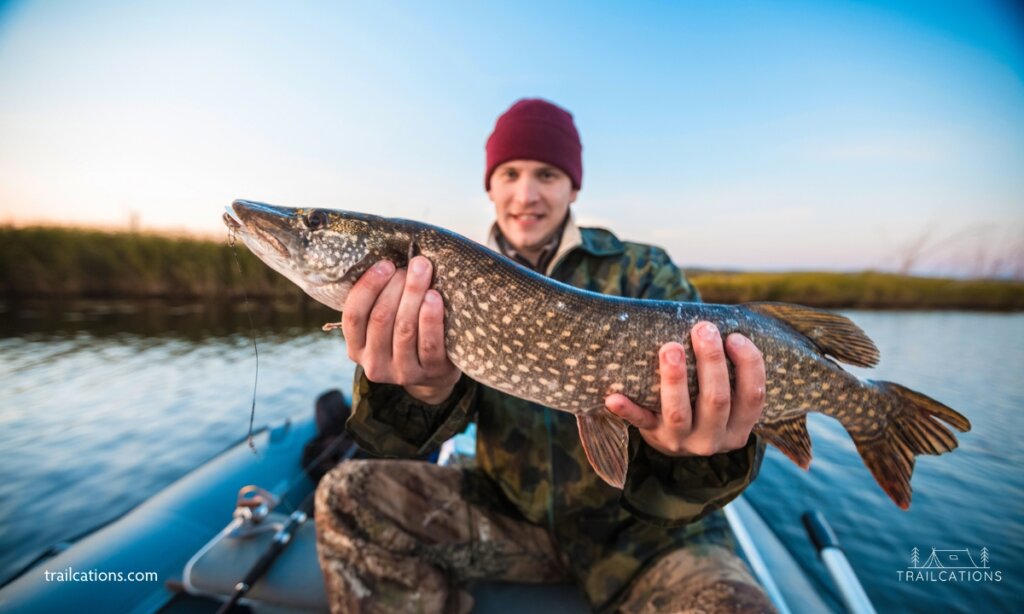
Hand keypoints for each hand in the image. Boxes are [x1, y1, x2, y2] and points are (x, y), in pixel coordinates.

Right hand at [342, 256, 460, 404]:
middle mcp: (374, 364)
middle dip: (396, 285)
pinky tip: (434, 296)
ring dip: (413, 294)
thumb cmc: (404, 335)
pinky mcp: (430, 373)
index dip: (368, 286)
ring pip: (404, 328)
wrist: (433, 373)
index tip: (385, 264)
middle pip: (381, 318)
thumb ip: (378, 301)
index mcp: (356, 348)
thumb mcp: (384, 326)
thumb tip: (383, 253)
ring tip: (423, 271)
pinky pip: (429, 342)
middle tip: (413, 263)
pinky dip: (430, 317)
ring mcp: (402, 372)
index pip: (353, 315)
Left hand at [605, 321, 764, 456]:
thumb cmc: (703, 399)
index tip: (735, 336)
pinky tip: (613, 397)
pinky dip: (626, 410)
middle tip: (703, 329)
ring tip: (670, 348)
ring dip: (674, 379)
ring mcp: (681, 441)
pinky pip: (639, 422)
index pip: (753, 396)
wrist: (674, 437)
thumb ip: (728, 366)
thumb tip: (718, 320)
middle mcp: (713, 438)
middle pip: (717, 400)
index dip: (748, 365)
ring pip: (678, 412)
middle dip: (711, 362)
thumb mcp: (726, 393)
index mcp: (738, 426)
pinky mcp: (653, 436)